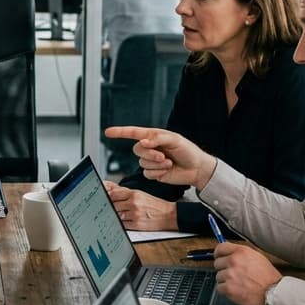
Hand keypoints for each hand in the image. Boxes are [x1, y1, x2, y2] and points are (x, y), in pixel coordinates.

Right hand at [102, 126, 216, 189]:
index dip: (119, 132)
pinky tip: (167, 170)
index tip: (107, 132)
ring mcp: (151, 161)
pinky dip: (157, 172)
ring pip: (142, 163)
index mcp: (153, 137)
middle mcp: (150, 148)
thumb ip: (158, 138)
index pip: (133, 133)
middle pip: (137, 150)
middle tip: (163, 156)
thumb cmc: (188, 151)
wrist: (196, 169)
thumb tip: (143, 142)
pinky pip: (147, 173)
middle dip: (149, 154)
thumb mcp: (175, 139)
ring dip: (156, 164)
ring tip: (169, 163)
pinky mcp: (154, 173)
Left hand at [104, 181, 176, 230]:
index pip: (113, 194)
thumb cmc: (154, 205)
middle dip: (110, 207)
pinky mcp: (136, 225)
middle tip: (108, 208)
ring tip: (118, 215)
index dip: (107, 197)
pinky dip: (121, 223)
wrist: (168, 215)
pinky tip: (123, 221)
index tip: (104, 198)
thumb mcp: (141, 194)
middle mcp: (134, 203)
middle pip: (113, 205)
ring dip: (115, 215)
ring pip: (116, 215)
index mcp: (134, 193)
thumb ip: (126, 194)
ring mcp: (134, 214)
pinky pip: (122, 224)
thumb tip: (110, 194)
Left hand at [212, 242, 280, 304]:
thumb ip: (241, 253)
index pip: (220, 248)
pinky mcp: (228, 288)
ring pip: (218, 276)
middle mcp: (234, 261)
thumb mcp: (257, 257)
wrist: (274, 293)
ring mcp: (230, 275)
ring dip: (225, 281)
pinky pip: (219, 288)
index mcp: (241, 252)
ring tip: (238, 283)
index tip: (219, 258)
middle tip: (234, 274)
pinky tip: (236, 290)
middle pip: (217, 263)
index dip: (219, 254)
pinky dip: (225, 291)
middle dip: (224, 269)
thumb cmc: (268, 277)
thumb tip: (229, 252)